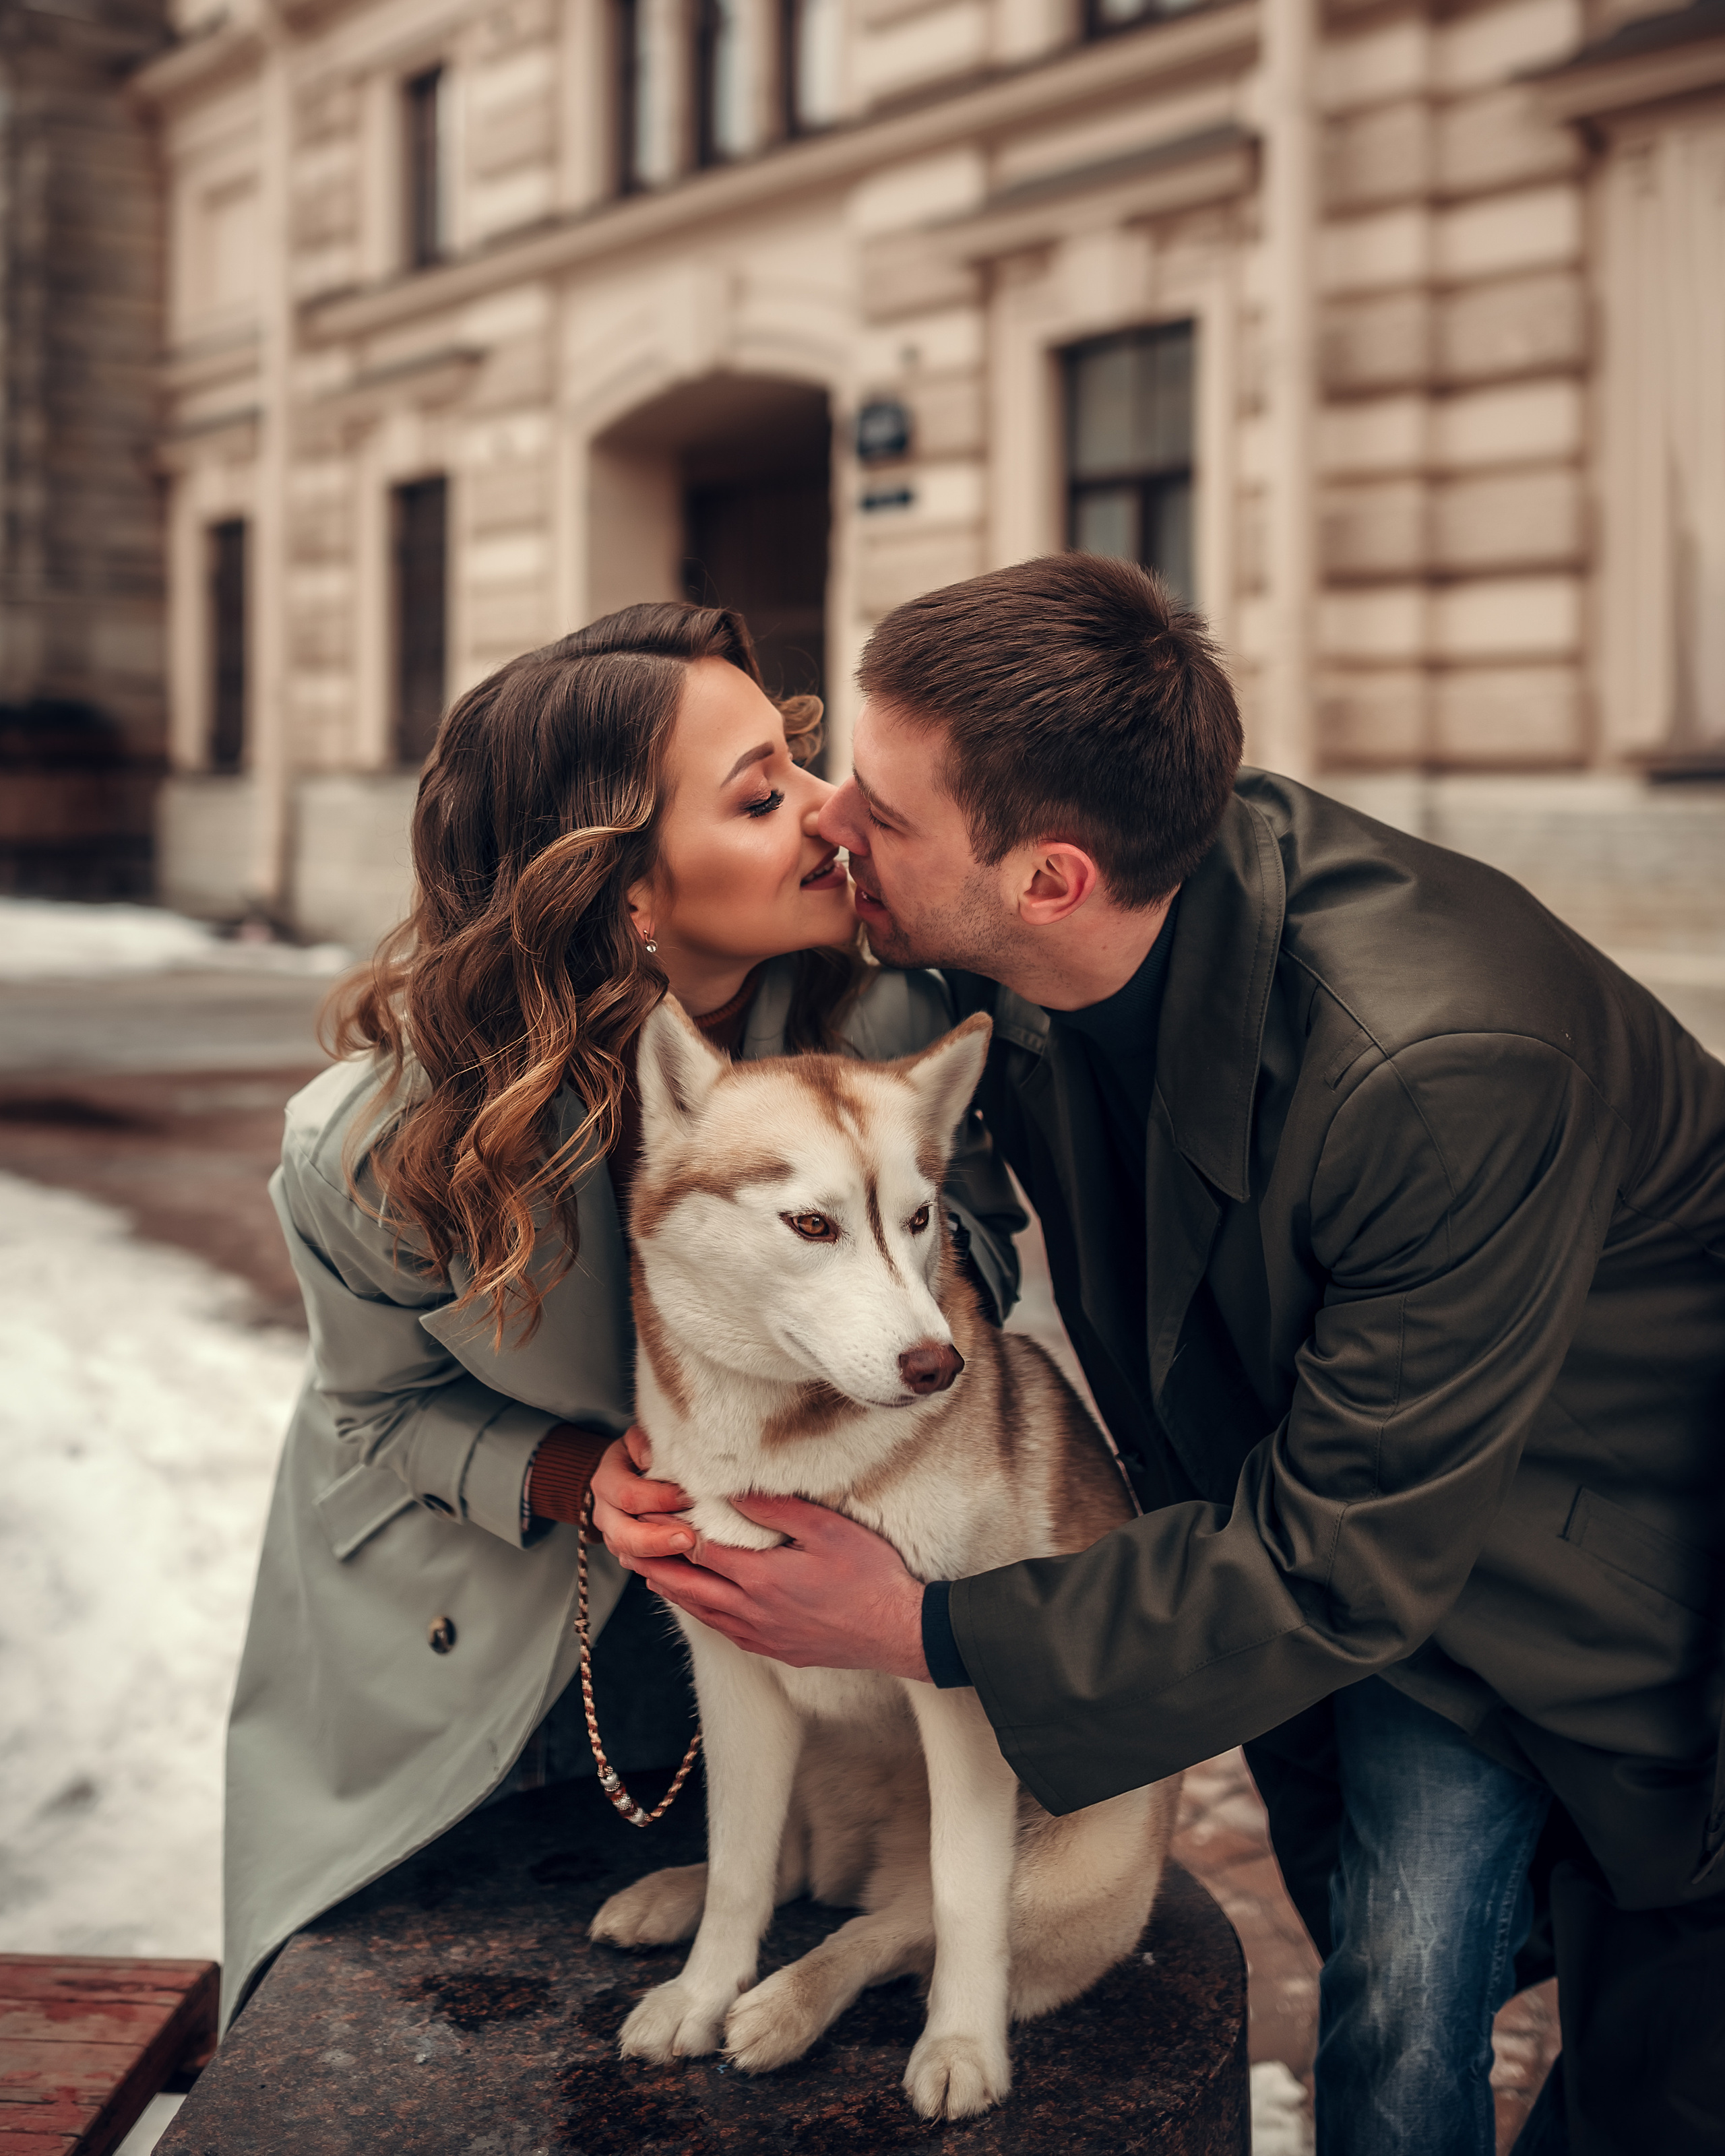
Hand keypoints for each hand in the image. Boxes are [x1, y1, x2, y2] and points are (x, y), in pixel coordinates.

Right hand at [592, 1427, 695, 1561]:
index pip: (628, 1495)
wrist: (623, 1473)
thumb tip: (651, 1457)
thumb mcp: (638, 1440)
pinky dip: (664, 1571)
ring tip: (693, 1559)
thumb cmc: (638, 1455)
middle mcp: (605, 1514)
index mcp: (606, 1483)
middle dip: (657, 1540)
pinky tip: (687, 1570)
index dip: (658, 1498)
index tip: (688, 1497)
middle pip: (624, 1536)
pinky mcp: (628, 1553)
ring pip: (631, 1557)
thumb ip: (643, 1444)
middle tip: (689, 1539)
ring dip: (662, 1561)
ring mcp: (614, 1537)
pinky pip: (642, 1568)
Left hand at [626, 1494, 930, 1682]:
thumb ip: (777, 1508)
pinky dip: (702, 1614)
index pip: (699, 1550)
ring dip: (673, 1592)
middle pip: (688, 1587)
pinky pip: (725, 1631)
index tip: (650, 1513)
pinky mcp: (776, 1651)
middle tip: (627, 1547)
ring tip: (652, 1576)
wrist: (899, 1633)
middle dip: (656, 1565)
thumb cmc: (870, 1576)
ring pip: (703, 1613)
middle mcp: (751, 1612)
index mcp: (759, 1578)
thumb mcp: (828, 1528)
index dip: (671, 1530)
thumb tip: (734, 1490)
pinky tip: (702, 1606)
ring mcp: (762, 1636)